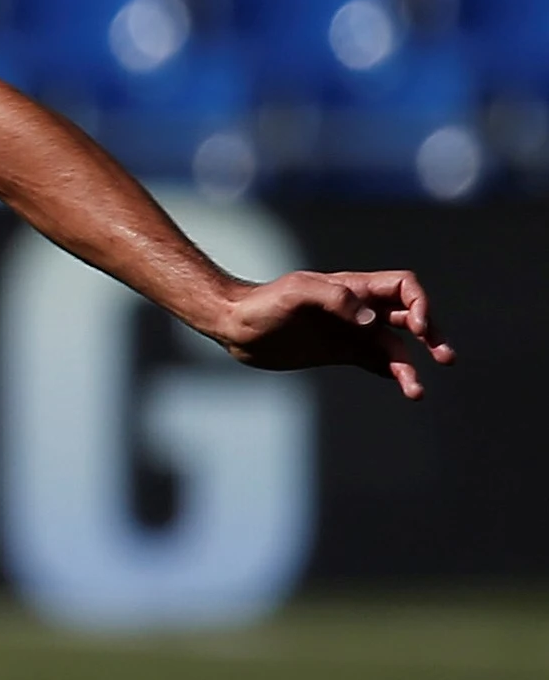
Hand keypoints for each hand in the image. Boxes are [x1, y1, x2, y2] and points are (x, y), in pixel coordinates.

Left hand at [205, 269, 454, 399]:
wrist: (235, 326)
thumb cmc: (263, 303)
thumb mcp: (297, 293)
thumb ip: (336, 299)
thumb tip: (374, 322)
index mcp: (355, 288)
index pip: (404, 287)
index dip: (419, 303)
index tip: (415, 326)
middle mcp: (360, 309)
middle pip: (409, 316)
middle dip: (431, 334)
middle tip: (444, 356)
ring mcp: (351, 332)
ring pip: (394, 347)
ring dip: (410, 366)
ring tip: (417, 391)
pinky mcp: (340, 352)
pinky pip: (375, 362)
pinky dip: (392, 373)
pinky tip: (404, 387)